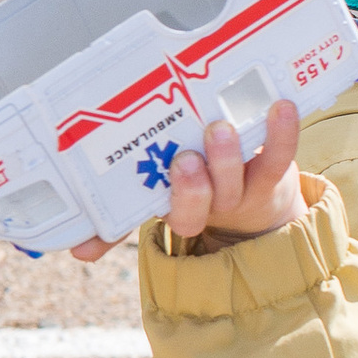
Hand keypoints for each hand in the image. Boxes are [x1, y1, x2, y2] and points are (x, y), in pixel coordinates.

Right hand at [75, 101, 303, 258]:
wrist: (260, 203)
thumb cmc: (197, 185)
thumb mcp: (156, 197)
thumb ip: (120, 217)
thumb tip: (76, 250)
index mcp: (172, 209)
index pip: (147, 221)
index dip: (121, 230)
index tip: (97, 236)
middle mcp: (205, 206)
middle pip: (195, 208)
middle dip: (189, 188)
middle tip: (183, 160)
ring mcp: (238, 192)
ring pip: (232, 184)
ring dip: (226, 159)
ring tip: (220, 129)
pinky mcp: (271, 176)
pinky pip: (277, 159)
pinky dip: (280, 134)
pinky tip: (278, 107)